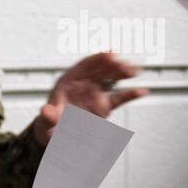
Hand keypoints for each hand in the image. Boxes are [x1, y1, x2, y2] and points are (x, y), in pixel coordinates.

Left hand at [33, 52, 147, 146]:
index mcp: (68, 81)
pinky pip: (118, 98)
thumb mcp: (46, 121)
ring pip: (111, 79)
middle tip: (125, 63)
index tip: (109, 54)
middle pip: (101, 69)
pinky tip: (142, 91)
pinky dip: (129, 95)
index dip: (97, 58)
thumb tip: (45, 111)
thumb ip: (48, 115)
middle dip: (113, 65)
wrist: (57, 133)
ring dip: (123, 74)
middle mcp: (83, 83)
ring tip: (135, 71)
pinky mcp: (104, 105)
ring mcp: (95, 92)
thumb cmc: (50, 124)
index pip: (84, 65)